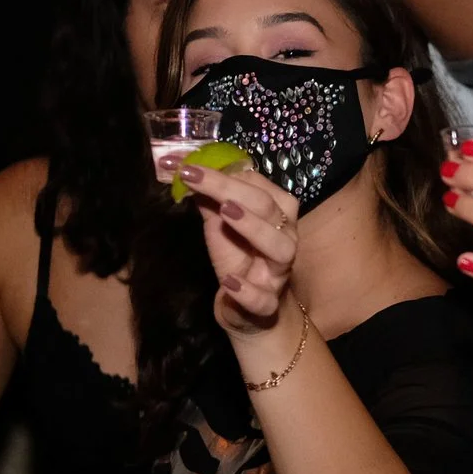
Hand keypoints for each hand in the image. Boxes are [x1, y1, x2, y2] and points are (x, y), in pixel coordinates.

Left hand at [169, 158, 303, 334]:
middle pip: (268, 208)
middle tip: (197, 178)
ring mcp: (279, 271)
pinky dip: (247, 290)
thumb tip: (186, 169)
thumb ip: (209, 199)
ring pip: (280, 247)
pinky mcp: (268, 304)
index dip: (222, 173)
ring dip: (254, 227)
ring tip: (226, 212)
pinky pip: (264, 298)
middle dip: (232, 189)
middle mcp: (285, 237)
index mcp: (277, 212)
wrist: (246, 308)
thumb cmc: (238, 256)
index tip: (186, 165)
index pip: (256, 184)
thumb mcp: (221, 224)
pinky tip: (229, 281)